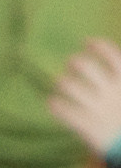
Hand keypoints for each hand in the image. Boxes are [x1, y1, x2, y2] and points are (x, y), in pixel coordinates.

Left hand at [50, 38, 120, 157]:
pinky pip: (63, 111)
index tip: (87, 41)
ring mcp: (98, 109)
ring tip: (60, 83)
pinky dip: (55, 105)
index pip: (113, 56)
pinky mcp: (87, 127)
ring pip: (70, 86)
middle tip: (72, 64)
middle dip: (76, 62)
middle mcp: (112, 93)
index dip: (99, 46)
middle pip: (86, 67)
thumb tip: (114, 67)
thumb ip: (120, 81)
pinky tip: (53, 103)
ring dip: (62, 82)